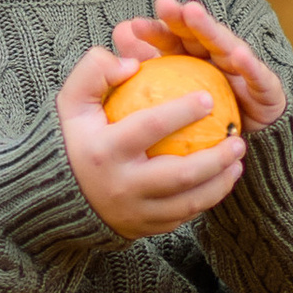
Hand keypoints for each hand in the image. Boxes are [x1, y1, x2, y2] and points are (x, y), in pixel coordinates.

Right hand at [56, 43, 247, 239]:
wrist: (54, 195)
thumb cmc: (73, 137)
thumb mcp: (73, 100)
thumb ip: (96, 71)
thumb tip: (134, 63)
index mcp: (103, 151)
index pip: (149, 128)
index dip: (182, 112)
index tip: (209, 97)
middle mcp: (121, 186)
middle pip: (180, 175)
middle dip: (217, 158)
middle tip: (237, 138)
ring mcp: (134, 212)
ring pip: (188, 202)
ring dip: (220, 183)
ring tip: (237, 160)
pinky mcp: (143, 228)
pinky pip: (183, 216)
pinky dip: (206, 199)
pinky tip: (221, 180)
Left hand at [106, 0, 288, 135]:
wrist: (253, 146)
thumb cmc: (210, 124)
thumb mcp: (175, 102)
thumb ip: (149, 67)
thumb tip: (119, 33)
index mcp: (196, 61)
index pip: (174, 42)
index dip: (157, 31)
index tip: (135, 26)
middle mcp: (219, 59)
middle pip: (198, 36)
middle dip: (182, 17)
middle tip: (164, 4)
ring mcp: (243, 70)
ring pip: (225, 46)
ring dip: (209, 29)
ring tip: (193, 14)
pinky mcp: (266, 87)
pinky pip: (257, 75)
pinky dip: (249, 64)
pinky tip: (238, 55)